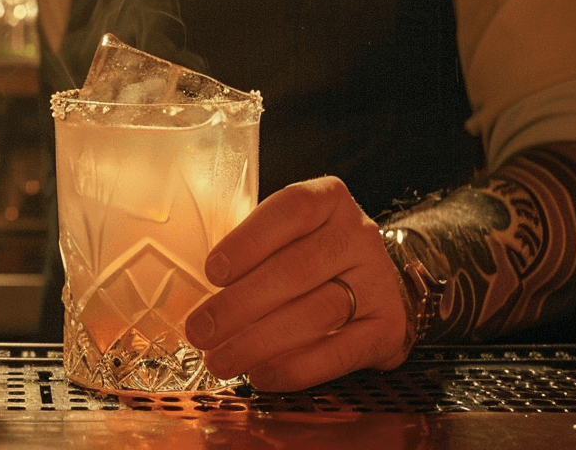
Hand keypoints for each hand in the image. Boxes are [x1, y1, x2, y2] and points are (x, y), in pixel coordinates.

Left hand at [184, 176, 410, 391]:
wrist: (373, 283)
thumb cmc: (306, 254)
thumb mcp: (281, 235)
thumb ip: (245, 251)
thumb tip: (188, 290)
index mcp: (328, 200)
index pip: (291, 210)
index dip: (248, 241)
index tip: (211, 272)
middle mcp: (358, 235)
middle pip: (297, 268)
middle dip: (240, 304)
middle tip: (200, 331)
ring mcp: (378, 281)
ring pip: (317, 313)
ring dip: (260, 342)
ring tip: (220, 360)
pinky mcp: (387, 327)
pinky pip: (340, 352)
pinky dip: (296, 367)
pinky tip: (261, 374)